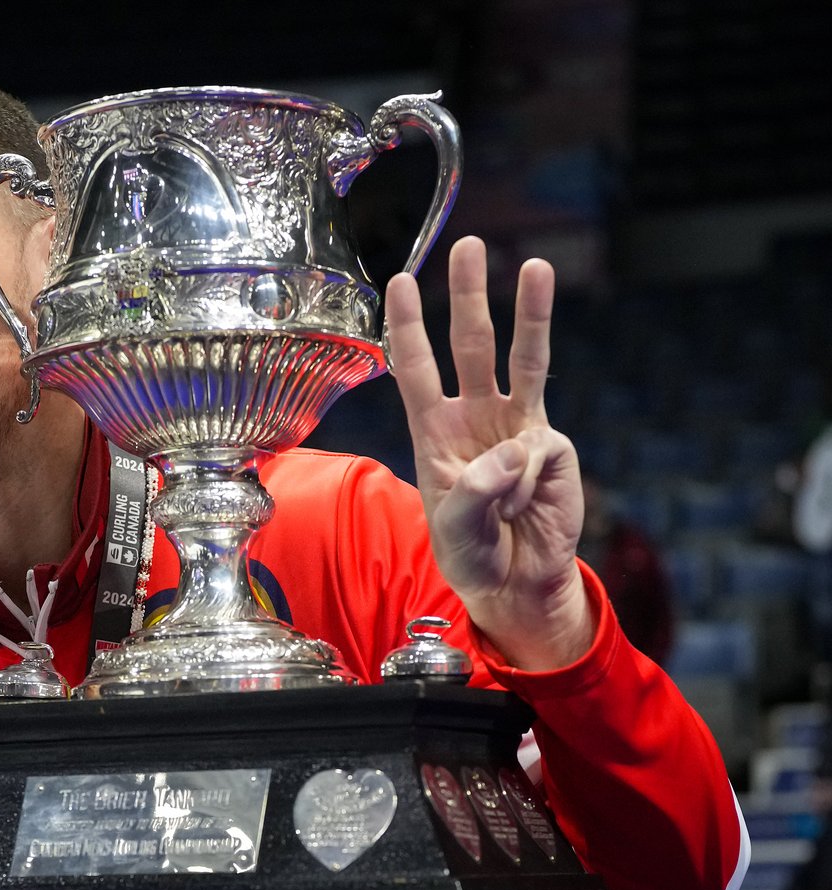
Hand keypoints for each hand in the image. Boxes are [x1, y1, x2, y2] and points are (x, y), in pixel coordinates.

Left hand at [385, 236, 592, 669]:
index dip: (407, 327)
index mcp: (434, 431)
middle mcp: (475, 417)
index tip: (397, 281)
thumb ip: (478, 490)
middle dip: (468, 296)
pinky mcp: (553, 445)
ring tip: (536, 265)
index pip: (416, 369)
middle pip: (470, 345)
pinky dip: (531, 481)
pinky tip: (527, 506)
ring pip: (523, 359)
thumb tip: (518, 450)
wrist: (517, 582)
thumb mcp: (455, 528)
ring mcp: (518, 425)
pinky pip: (542, 449)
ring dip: (530, 312)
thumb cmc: (472, 553)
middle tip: (469, 246)